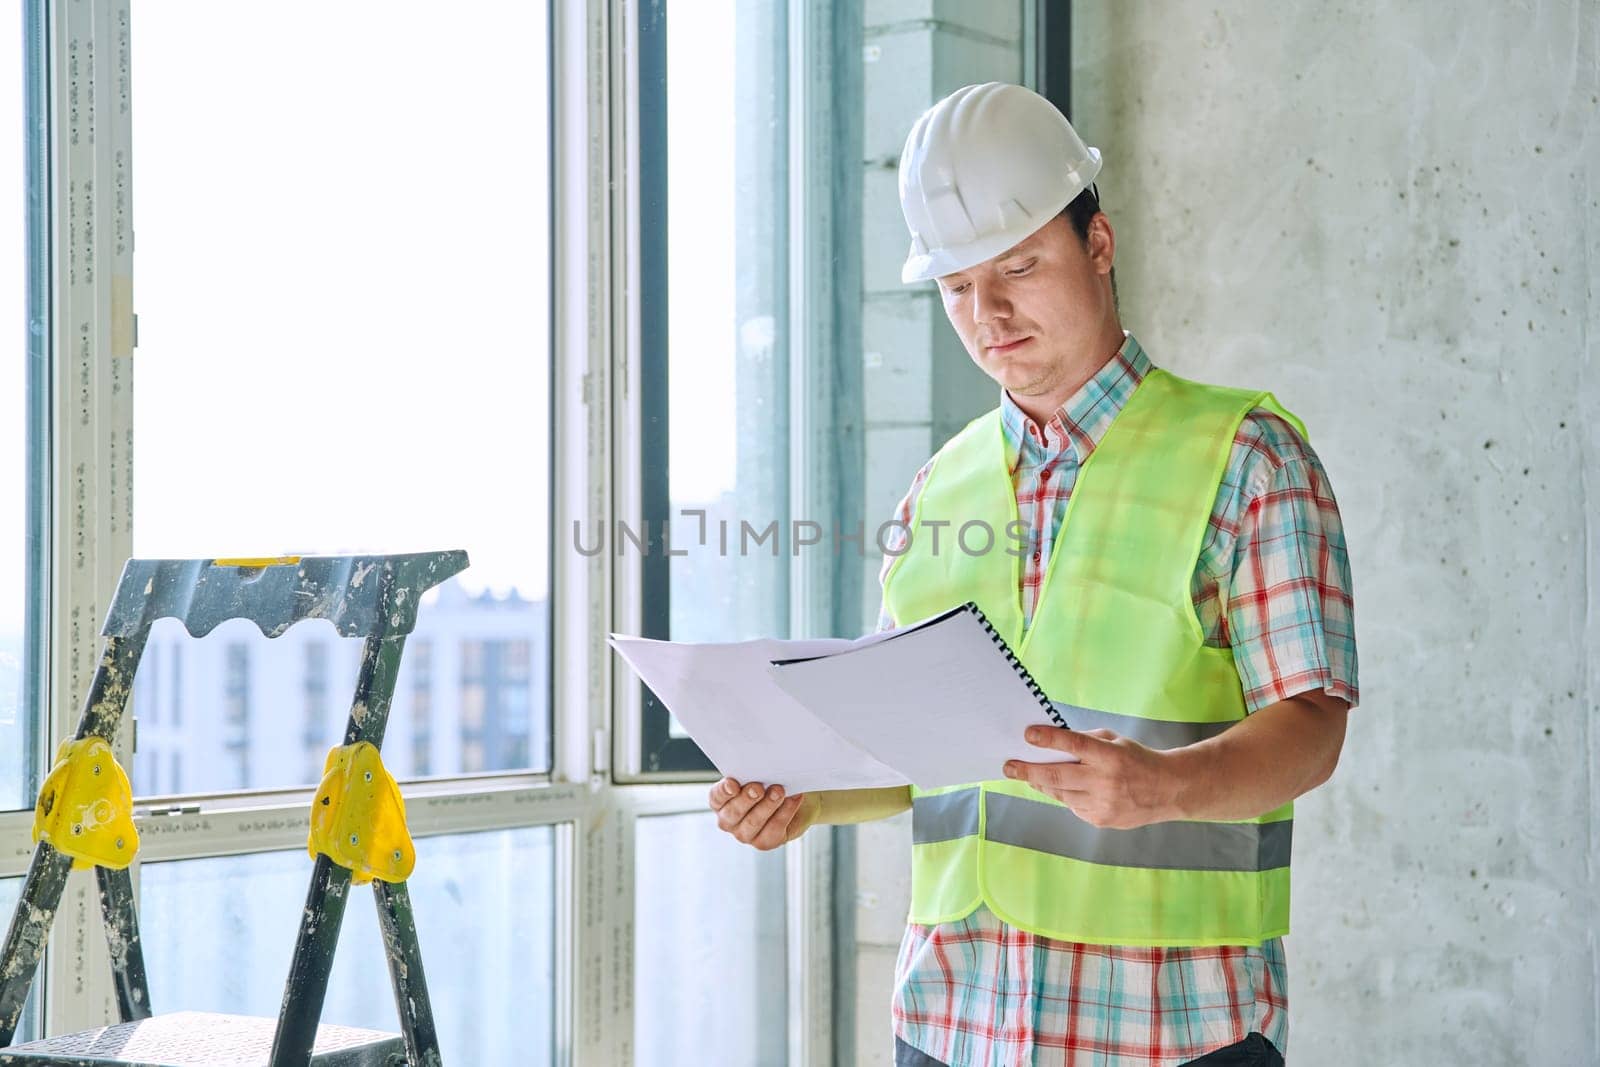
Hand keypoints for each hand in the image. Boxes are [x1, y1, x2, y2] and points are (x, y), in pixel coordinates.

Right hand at [708, 778, 819, 850]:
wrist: (790, 798)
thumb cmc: (768, 783)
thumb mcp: (758, 775)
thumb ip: (753, 773)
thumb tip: (761, 769)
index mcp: (721, 802)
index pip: (717, 797)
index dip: (724, 791)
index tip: (733, 783)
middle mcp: (728, 820)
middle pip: (733, 812)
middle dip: (747, 799)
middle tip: (758, 787)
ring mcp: (744, 834)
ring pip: (754, 822)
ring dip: (767, 805)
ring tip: (779, 791)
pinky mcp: (764, 842)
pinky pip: (773, 829)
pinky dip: (785, 812)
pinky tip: (793, 799)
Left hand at [1003, 727, 1180, 828]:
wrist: (1168, 790)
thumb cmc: (1136, 759)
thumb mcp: (1115, 741)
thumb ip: (1085, 740)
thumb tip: (1051, 740)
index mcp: (1110, 756)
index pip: (1074, 744)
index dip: (1049, 739)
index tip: (1028, 735)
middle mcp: (1105, 781)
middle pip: (1057, 775)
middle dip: (1028, 770)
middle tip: (1009, 766)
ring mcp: (1102, 804)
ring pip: (1060, 793)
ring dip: (1040, 783)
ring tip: (1028, 775)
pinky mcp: (1100, 819)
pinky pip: (1072, 806)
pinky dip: (1063, 795)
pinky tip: (1061, 787)